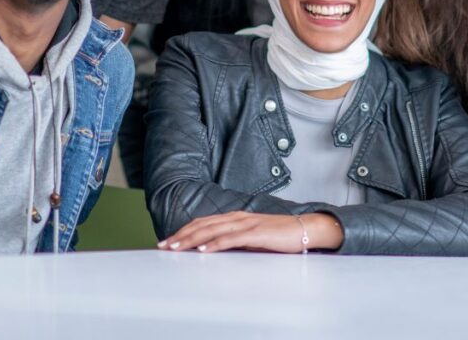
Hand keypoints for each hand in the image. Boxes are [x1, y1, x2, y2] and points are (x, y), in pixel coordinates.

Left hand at [157, 211, 343, 253]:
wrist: (305, 230)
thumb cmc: (279, 236)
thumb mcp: (251, 238)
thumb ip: (234, 240)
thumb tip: (214, 250)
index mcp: (235, 217)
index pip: (203, 222)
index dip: (184, 231)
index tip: (168, 242)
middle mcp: (238, 217)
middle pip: (202, 225)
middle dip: (180, 236)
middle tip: (163, 246)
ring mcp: (246, 224)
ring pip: (212, 230)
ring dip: (191, 240)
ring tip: (175, 248)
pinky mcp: (256, 233)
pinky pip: (231, 239)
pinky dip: (215, 243)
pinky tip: (203, 249)